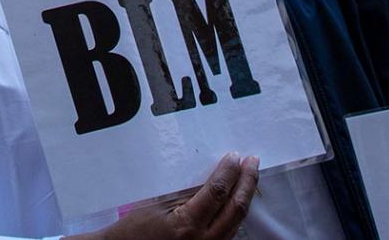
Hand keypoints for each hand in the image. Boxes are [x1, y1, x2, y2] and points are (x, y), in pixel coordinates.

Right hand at [87, 154, 258, 239]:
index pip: (217, 193)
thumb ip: (188, 193)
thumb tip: (214, 176)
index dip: (228, 172)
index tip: (234, 156)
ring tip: (249, 176)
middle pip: (236, 208)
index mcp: (187, 225)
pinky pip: (230, 232)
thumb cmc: (136, 229)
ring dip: (245, 196)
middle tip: (252, 162)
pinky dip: (236, 212)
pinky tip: (237, 198)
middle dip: (247, 182)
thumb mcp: (159, 204)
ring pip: (237, 221)